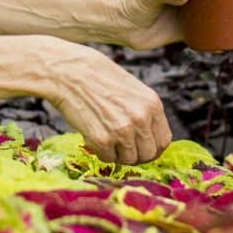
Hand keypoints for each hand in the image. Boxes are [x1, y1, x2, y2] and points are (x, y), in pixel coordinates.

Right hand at [38, 43, 171, 164]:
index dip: (152, 148)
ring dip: (118, 154)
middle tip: (122, 149)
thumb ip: (144, 112)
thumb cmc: (97, 77)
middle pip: (149, 155)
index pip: (163, 141)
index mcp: (152, 104)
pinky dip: (101, 152)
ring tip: (106, 138)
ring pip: (129, 160)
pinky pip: (107, 159)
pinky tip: (93, 135)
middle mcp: (141, 119)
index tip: (141, 148)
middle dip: (136, 155)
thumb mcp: (132, 89)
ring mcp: (122, 131)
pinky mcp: (102, 140)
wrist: (69, 72)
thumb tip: (148, 137)